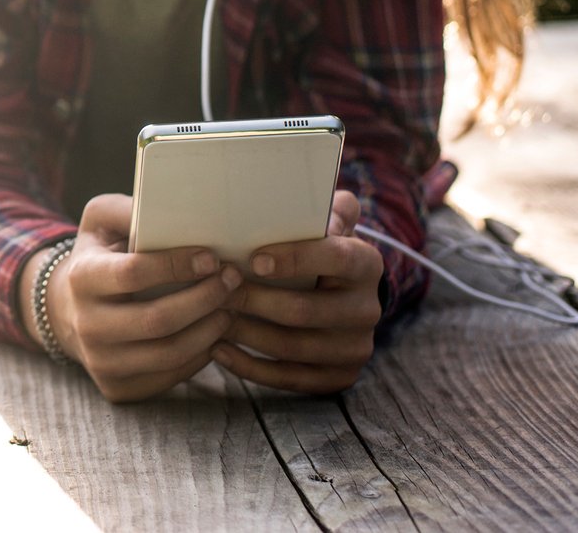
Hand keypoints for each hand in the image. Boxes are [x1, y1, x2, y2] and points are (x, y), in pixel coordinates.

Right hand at [45, 194, 245, 404]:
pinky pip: (170, 375)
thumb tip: (168, 208)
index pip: (133, 274)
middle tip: (233, 280)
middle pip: (157, 320)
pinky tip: (213, 332)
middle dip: (204, 299)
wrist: (69, 310)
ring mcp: (100, 362)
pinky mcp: (118, 388)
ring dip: (210, 329)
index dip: (177, 265)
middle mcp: (86, 325)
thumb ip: (128, 209)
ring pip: (169, 353)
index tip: (211, 257)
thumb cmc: (99, 257)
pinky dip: (200, 355)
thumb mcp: (100, 222)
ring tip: (230, 306)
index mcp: (82, 278)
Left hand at [214, 190, 385, 394]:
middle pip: (304, 310)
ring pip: (293, 347)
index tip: (254, 260)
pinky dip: (250, 367)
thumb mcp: (323, 220)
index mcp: (366, 263)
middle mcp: (368, 308)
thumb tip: (306, 198)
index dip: (296, 258)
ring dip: (246, 334)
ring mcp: (356, 347)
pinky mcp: (340, 376)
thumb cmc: (314, 247)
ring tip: (209, 318)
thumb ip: (320, 205)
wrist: (339, 293)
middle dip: (253, 301)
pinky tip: (218, 350)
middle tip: (214, 290)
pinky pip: (291, 379)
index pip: (335, 258)